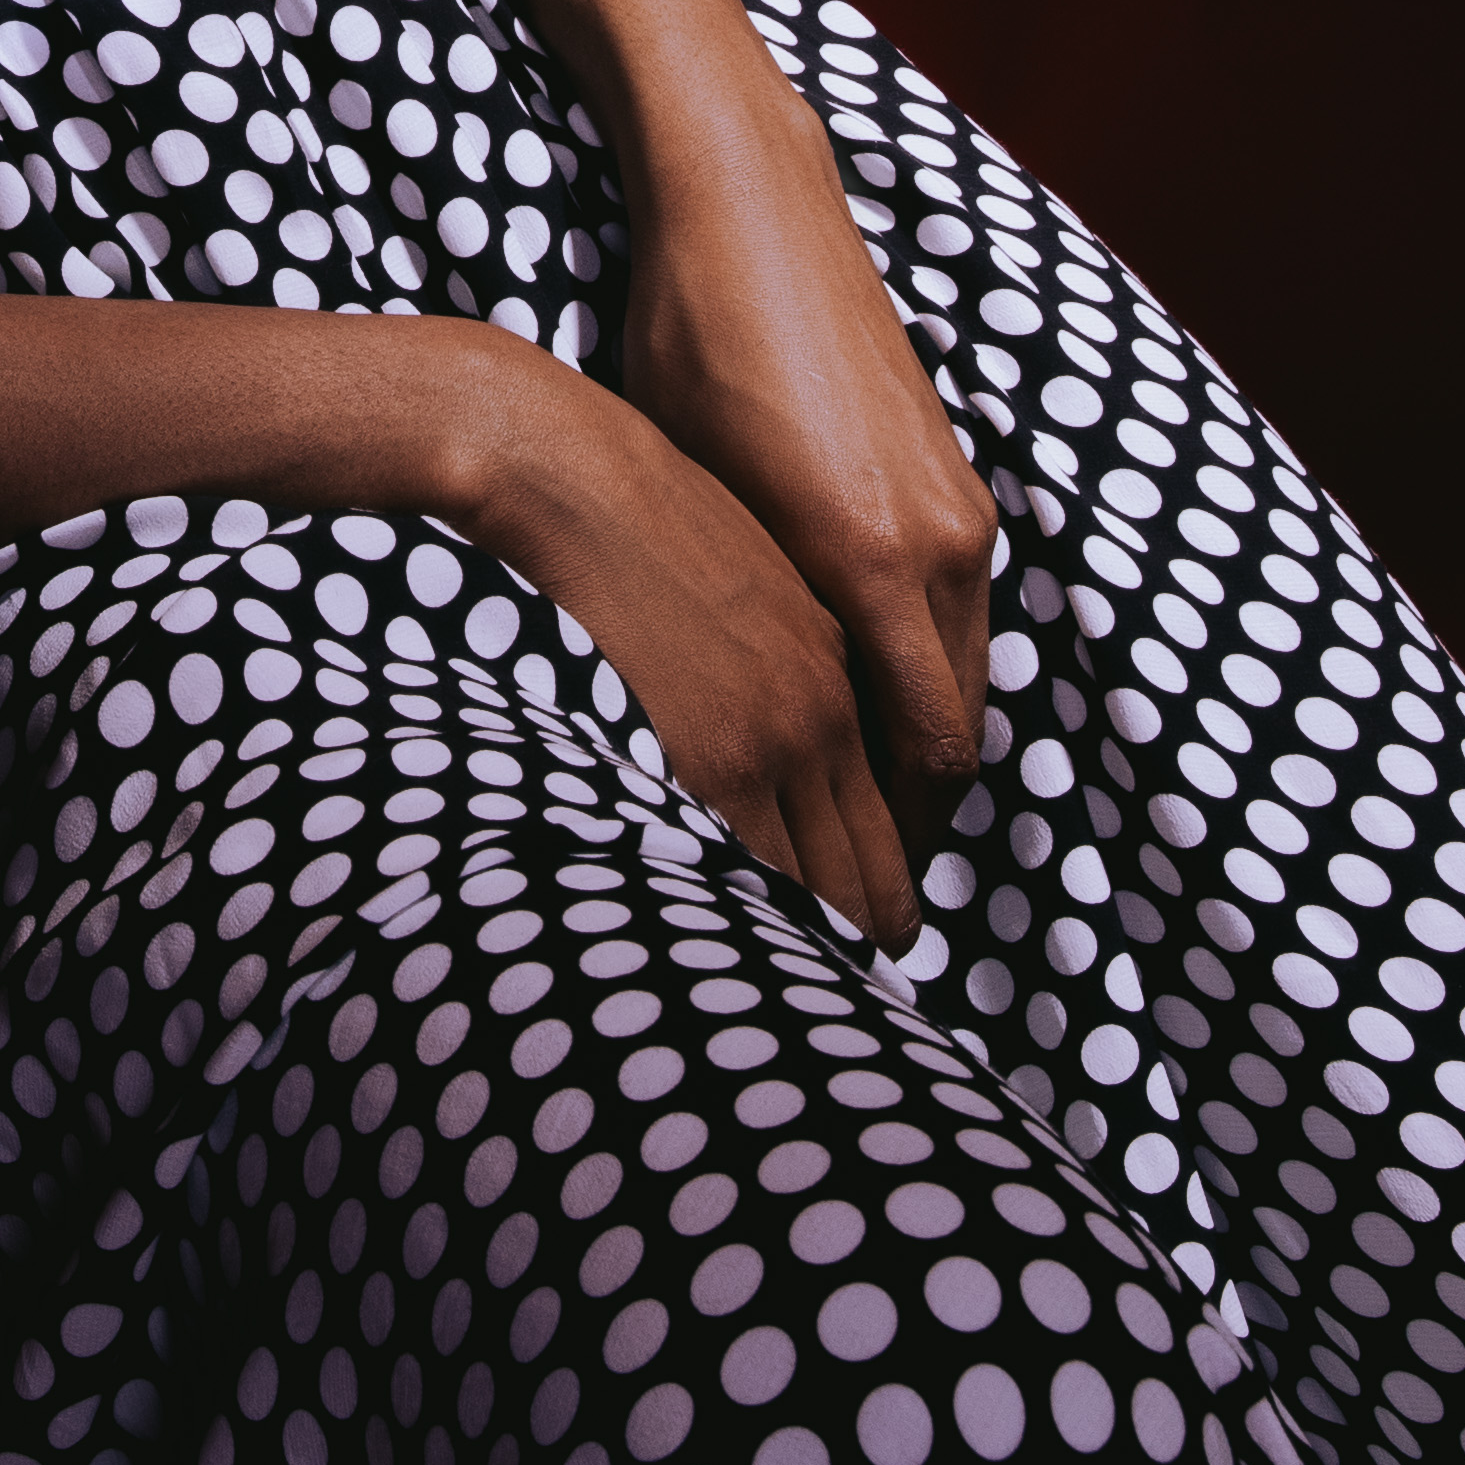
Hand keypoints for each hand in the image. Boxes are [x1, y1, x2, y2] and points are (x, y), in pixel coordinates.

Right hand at [446, 358, 938, 939]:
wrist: (573, 474)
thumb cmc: (633, 517)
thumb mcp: (747, 584)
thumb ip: (785, 667)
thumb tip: (780, 750)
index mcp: (838, 672)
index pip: (891, 821)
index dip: (880, 891)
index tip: (862, 930)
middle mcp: (824, 715)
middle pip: (874, 876)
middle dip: (862, 937)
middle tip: (837, 983)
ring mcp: (773, 741)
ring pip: (825, 892)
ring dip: (811, 943)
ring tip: (781, 990)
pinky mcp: (712, 758)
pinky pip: (757, 876)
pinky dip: (754, 922)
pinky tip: (728, 948)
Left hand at [590, 77, 994, 876]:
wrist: (750, 212)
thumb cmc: (686, 349)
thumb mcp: (694, 499)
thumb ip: (747, 618)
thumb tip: (742, 732)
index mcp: (870, 562)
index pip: (918, 753)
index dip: (888, 837)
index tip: (841, 898)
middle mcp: (941, 544)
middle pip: (958, 731)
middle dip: (914, 814)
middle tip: (856, 886)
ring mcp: (962, 504)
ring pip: (969, 671)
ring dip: (927, 740)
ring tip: (860, 808)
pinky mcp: (957, 472)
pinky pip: (964, 610)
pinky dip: (933, 668)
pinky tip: (869, 694)